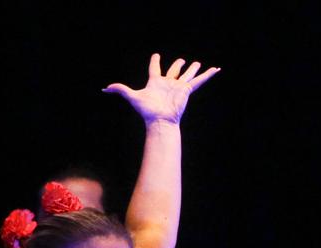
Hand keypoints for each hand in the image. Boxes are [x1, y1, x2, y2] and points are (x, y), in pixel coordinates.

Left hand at [103, 53, 219, 125]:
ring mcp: (178, 86)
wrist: (160, 120)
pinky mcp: (187, 90)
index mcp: (155, 82)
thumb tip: (105, 89)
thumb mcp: (132, 97)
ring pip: (187, 74)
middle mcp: (167, 83)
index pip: (155, 68)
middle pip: (174, 70)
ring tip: (197, 63)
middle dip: (177, 65)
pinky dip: (208, 75)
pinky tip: (216, 69)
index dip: (155, 61)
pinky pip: (199, 80)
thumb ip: (120, 90)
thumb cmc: (146, 110)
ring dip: (192, 68)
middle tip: (181, 61)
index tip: (156, 55)